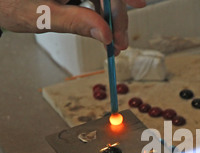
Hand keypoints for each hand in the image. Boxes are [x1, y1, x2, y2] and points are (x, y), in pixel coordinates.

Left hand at [0, 0, 145, 53]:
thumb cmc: (10, 3)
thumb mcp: (44, 16)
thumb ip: (76, 23)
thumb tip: (104, 34)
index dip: (120, 6)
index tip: (128, 21)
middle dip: (117, 18)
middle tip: (120, 43)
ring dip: (111, 20)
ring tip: (114, 43)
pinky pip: (95, 0)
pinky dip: (101, 16)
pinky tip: (106, 29)